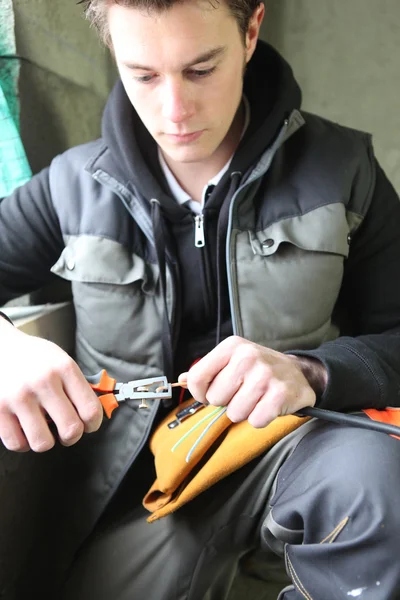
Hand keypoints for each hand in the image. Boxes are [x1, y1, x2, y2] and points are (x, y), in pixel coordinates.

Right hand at [0, 319, 102, 451]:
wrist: (0, 347)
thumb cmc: (35, 358)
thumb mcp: (61, 360)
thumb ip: (76, 385)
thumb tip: (92, 415)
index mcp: (64, 368)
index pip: (91, 409)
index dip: (93, 424)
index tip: (88, 425)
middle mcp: (43, 382)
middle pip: (71, 430)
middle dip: (71, 436)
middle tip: (65, 430)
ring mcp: (19, 397)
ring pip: (43, 443)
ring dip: (46, 441)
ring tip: (43, 429)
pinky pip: (17, 444)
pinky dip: (23, 443)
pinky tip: (25, 430)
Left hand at [179, 336, 326, 427]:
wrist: (299, 373)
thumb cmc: (259, 369)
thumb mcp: (232, 360)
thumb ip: (207, 370)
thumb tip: (181, 380)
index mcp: (232, 346)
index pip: (197, 377)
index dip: (200, 393)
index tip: (210, 394)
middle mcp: (248, 357)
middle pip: (215, 398)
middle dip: (226, 402)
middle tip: (242, 393)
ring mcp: (265, 375)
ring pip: (234, 413)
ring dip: (244, 411)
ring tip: (256, 399)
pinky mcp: (279, 395)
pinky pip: (255, 421)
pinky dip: (260, 418)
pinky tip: (268, 405)